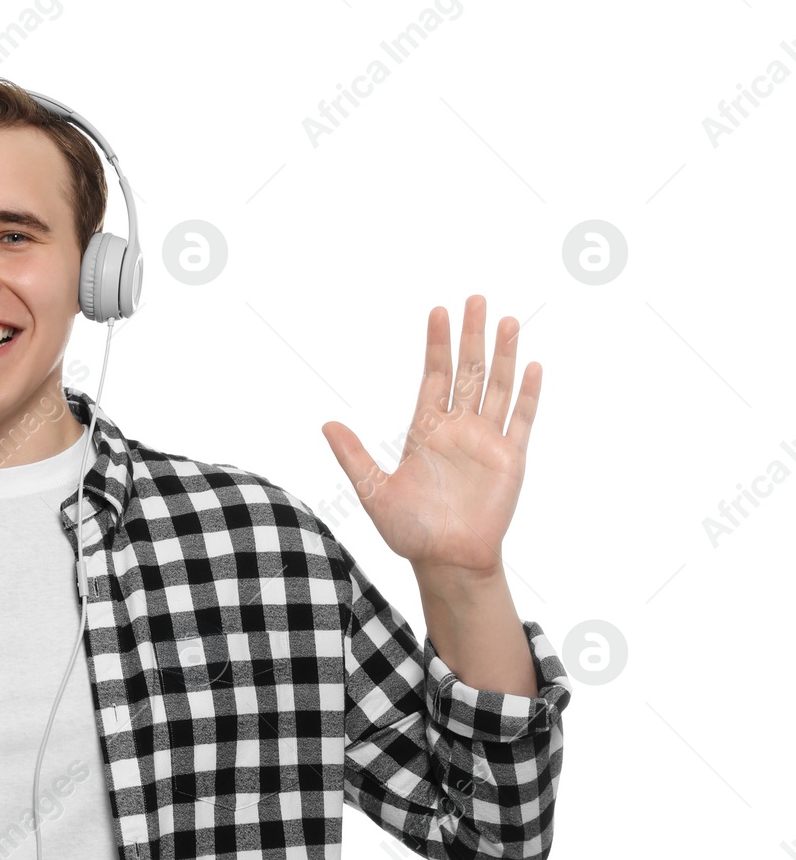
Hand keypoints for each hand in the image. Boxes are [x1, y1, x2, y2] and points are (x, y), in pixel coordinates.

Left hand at [319, 295, 541, 576]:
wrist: (446, 561)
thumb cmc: (410, 531)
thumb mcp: (374, 491)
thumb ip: (354, 456)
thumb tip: (327, 425)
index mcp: (426, 430)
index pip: (434, 376)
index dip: (436, 344)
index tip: (437, 311)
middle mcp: (458, 429)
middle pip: (469, 371)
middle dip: (472, 335)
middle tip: (476, 298)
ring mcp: (486, 441)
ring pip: (497, 387)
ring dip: (504, 354)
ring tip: (509, 320)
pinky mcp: (510, 459)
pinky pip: (521, 420)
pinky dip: (527, 394)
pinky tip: (533, 366)